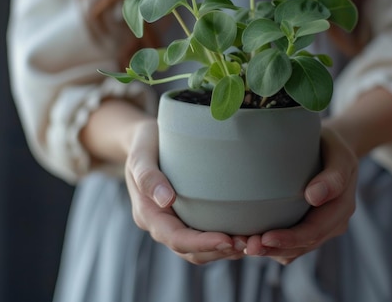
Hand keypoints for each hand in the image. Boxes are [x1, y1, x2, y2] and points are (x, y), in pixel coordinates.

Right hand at [124, 119, 245, 263]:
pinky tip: (245, 232)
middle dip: (218, 251)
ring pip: (199, 250)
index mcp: (148, 214)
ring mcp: (174, 223)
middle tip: (248, 244)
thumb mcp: (140, 155)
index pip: (176, 238)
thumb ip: (148, 176)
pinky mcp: (187, 218)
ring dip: (224, 251)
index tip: (227, 240)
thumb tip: (166, 199)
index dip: (201, 243)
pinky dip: (224, 241)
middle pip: (190, 251)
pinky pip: (205, 237)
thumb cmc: (144, 144)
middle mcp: (161, 225)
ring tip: (251, 243)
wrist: (145, 140)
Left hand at [244, 124, 357, 264]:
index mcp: (342, 208)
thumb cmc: (332, 147)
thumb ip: (333, 176)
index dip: (290, 238)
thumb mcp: (339, 155)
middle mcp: (333, 223)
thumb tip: (314, 197)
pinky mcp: (306, 227)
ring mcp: (320, 228)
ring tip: (245, 247)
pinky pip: (290, 246)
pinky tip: (250, 242)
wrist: (333, 150)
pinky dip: (272, 247)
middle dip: (275, 248)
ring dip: (270, 252)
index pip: (314, 230)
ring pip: (295, 250)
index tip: (265, 238)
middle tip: (248, 247)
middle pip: (302, 245)